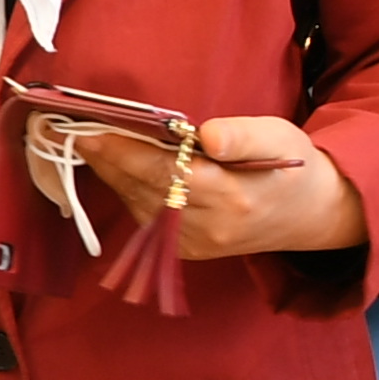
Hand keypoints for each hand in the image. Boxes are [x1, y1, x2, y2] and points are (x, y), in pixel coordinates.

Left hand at [68, 112, 370, 259]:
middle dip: (107, 159)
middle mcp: (208, 228)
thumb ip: (244, 136)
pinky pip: (145, 218)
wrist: (308, 215)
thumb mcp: (280, 138)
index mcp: (231, 197)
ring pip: (138, 205)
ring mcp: (194, 245)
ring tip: (88, 140)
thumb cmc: (291, 166)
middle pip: (143, 189)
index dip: (124, 152)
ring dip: (111, 173)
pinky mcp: (186, 251)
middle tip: (70, 128)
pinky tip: (116, 165)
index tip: (91, 130)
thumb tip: (207, 135)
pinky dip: (127, 190)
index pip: (164, 173)